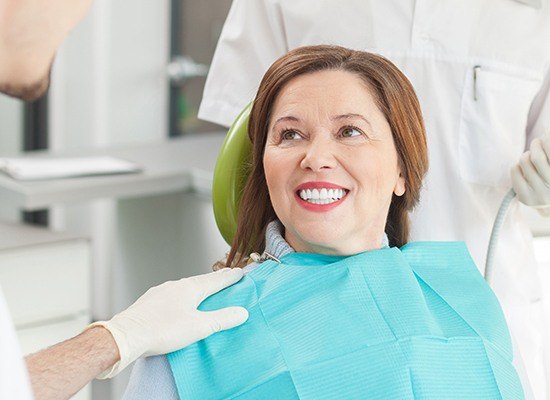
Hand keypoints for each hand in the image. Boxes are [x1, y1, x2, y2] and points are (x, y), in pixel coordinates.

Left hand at [91, 268, 247, 377]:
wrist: (127, 335)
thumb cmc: (163, 330)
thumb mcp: (199, 327)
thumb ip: (222, 319)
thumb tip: (242, 312)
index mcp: (189, 289)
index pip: (215, 281)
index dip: (229, 278)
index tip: (240, 273)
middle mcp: (175, 286)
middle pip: (200, 281)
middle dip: (214, 280)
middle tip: (226, 277)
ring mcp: (160, 292)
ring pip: (184, 287)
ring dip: (197, 287)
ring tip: (204, 290)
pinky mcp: (149, 302)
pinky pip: (171, 294)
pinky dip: (181, 295)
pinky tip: (178, 303)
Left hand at [511, 135, 549, 216]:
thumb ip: (549, 151)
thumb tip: (546, 131)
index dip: (548, 139)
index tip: (546, 134)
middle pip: (537, 157)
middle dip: (536, 145)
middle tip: (536, 142)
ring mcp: (540, 195)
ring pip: (524, 161)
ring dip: (526, 155)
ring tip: (530, 157)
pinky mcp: (526, 198)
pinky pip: (515, 170)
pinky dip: (517, 165)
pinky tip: (523, 168)